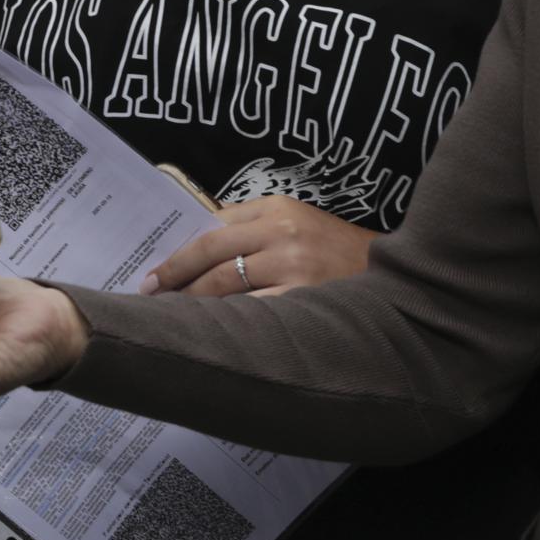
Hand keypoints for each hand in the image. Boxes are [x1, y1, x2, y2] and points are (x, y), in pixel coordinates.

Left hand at [141, 194, 375, 297]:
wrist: (392, 278)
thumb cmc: (336, 253)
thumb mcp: (297, 223)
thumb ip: (253, 228)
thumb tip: (197, 247)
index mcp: (277, 208)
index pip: (212, 226)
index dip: (179, 251)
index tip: (155, 270)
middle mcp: (282, 232)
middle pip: (210, 252)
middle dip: (173, 275)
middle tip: (148, 292)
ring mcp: (292, 265)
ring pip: (224, 283)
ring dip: (191, 300)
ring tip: (169, 313)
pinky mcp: (302, 297)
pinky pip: (250, 311)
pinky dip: (224, 320)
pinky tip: (207, 331)